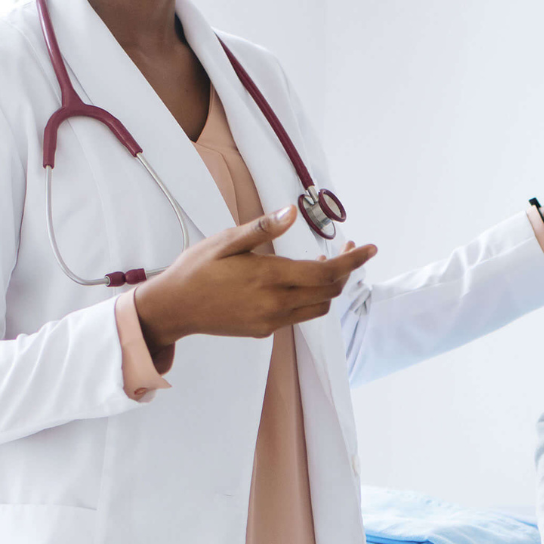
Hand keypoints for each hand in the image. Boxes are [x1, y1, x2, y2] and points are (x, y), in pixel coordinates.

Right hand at [133, 206, 376, 367]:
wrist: (173, 309)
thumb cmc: (196, 269)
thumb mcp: (226, 241)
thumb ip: (263, 228)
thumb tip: (292, 213)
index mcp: (268, 277)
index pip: (326, 273)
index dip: (352, 261)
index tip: (370, 249)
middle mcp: (275, 304)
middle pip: (329, 292)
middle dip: (345, 271)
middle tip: (347, 248)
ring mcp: (270, 321)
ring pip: (318, 308)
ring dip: (328, 287)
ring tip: (323, 264)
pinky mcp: (264, 331)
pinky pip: (299, 316)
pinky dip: (309, 299)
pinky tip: (297, 282)